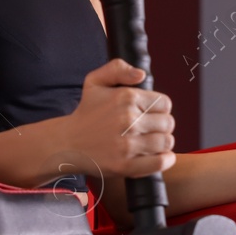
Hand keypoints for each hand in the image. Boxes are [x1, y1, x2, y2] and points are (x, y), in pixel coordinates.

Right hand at [57, 59, 175, 179]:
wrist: (66, 143)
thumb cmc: (86, 112)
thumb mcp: (95, 82)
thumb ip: (118, 68)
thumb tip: (141, 75)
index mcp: (126, 98)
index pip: (165, 104)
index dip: (161, 109)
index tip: (151, 114)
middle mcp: (128, 120)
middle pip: (168, 123)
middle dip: (162, 126)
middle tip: (150, 129)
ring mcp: (127, 144)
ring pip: (166, 142)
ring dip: (163, 143)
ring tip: (152, 142)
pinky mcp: (125, 165)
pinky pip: (160, 162)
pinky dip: (166, 160)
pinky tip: (161, 156)